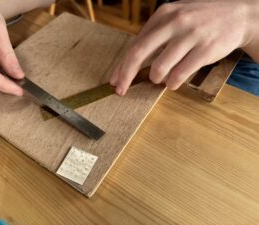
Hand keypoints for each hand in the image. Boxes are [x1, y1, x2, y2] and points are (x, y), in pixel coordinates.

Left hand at [110, 0, 254, 94]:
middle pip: (139, 53)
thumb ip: (155, 36)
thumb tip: (132, 62)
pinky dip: (173, 83)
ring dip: (156, 79)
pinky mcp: (205, 49)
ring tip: (160, 79)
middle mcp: (174, 22)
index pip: (134, 44)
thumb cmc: (201, 20)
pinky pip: (180, 74)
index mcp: (163, 15)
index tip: (115, 80)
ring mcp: (190, 35)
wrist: (239, 15)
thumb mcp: (176, 18)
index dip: (122, 65)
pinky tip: (173, 83)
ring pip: (160, 67)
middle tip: (121, 91)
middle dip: (126, 76)